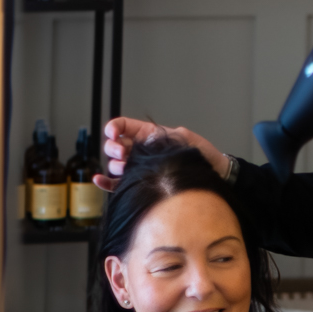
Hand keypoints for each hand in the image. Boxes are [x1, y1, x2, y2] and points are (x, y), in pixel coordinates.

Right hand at [94, 118, 230, 190]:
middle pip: (115, 145)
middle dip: (114, 147)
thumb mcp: (184, 138)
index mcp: (149, 135)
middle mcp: (140, 151)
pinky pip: (117, 184)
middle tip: (123, 152)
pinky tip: (99, 179)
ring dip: (115, 165)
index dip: (115, 128)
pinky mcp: (138, 184)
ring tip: (127, 168)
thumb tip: (146, 141)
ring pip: (115, 164)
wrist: (212, 175)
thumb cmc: (201, 155)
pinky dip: (106, 182)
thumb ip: (163, 137)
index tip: (114, 134)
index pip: (124, 127)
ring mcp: (138, 168)